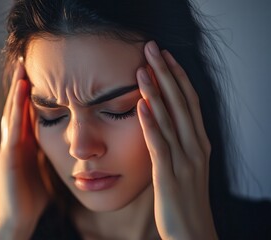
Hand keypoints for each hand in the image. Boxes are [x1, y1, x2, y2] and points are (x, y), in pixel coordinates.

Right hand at [0, 61, 48, 239]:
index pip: (26, 112)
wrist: (19, 219)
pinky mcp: (8, 157)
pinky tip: (20, 93)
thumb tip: (66, 143)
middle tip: (26, 61)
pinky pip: (13, 128)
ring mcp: (8, 148)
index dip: (30, 93)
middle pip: (17, 107)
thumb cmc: (33, 196)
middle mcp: (14, 142)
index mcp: (24, 144)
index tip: (37, 72)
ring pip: (12, 113)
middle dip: (20, 85)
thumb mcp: (45, 168)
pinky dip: (16, 110)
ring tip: (22, 69)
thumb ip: (50, 154)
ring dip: (16, 91)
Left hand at [137, 41, 217, 239]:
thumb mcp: (187, 166)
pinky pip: (159, 145)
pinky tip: (141, 105)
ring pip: (170, 119)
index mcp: (199, 143)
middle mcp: (195, 147)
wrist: (193, 233)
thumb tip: (164, 122)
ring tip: (143, 69)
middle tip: (152, 49)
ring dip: (156, 92)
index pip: (189, 102)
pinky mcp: (169, 176)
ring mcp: (184, 161)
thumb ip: (178, 143)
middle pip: (181, 103)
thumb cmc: (186, 199)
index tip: (164, 57)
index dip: (177, 77)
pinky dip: (151, 123)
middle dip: (166, 73)